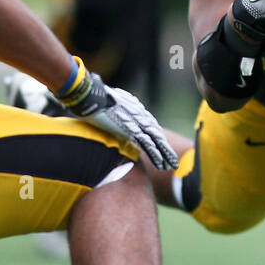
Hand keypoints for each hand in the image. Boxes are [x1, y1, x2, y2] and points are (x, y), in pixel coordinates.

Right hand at [55, 59, 177, 169]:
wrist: (93, 97)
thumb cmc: (96, 98)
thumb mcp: (109, 102)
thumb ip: (113, 106)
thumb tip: (108, 106)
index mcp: (136, 109)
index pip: (150, 126)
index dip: (156, 139)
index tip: (161, 148)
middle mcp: (140, 115)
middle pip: (157, 134)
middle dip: (165, 149)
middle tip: (172, 162)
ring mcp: (137, 123)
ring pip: (156, 141)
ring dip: (164, 155)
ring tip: (171, 167)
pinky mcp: (132, 131)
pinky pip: (148, 146)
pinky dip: (156, 155)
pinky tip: (161, 164)